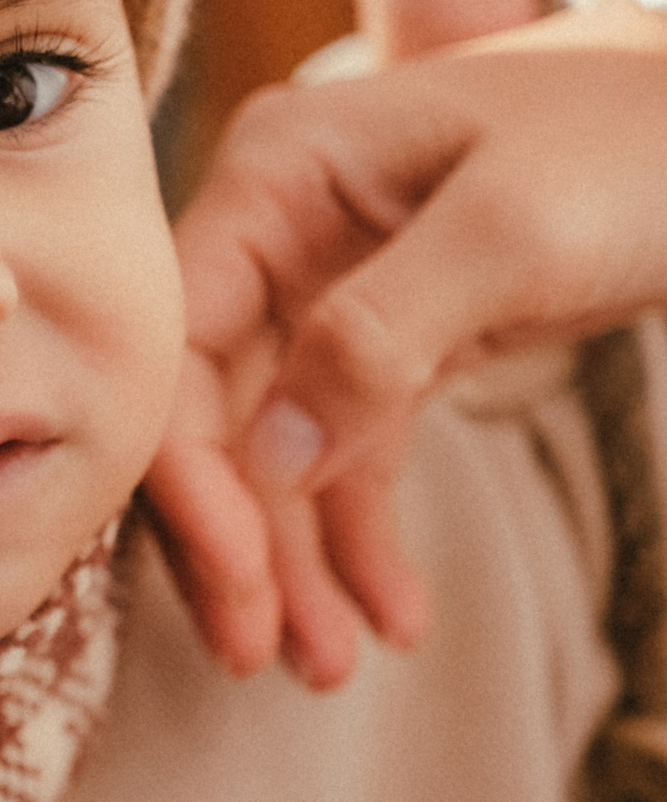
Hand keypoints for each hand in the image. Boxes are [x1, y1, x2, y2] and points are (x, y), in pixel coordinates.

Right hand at [147, 3, 666, 684]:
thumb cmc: (644, 135)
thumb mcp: (515, 228)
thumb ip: (379, 334)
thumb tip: (271, 460)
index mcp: (279, 172)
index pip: (182, 337)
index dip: (188, 465)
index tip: (234, 576)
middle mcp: (282, 230)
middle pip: (214, 408)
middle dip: (236, 538)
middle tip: (261, 654)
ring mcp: (332, 288)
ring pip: (276, 450)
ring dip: (295, 563)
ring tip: (327, 666)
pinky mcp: (395, 342)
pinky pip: (350, 456)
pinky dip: (361, 539)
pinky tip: (391, 615)